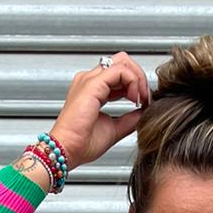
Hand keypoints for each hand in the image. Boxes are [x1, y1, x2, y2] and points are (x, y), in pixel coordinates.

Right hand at [49, 53, 152, 169]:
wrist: (67, 151)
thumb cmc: (81, 144)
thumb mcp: (114, 129)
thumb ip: (129, 119)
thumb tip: (143, 112)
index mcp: (93, 90)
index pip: (120, 74)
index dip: (136, 85)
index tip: (144, 103)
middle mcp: (90, 81)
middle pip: (122, 62)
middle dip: (139, 76)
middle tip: (145, 97)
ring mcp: (90, 80)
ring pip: (122, 62)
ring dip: (138, 78)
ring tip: (141, 98)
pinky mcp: (93, 84)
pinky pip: (120, 71)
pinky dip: (133, 81)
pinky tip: (134, 98)